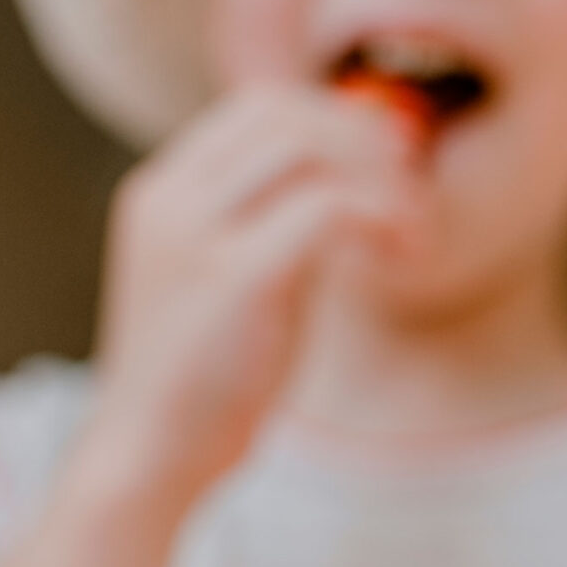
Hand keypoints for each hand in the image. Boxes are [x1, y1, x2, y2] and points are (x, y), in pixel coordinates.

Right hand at [90, 83, 415, 503]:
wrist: (150, 456)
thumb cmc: (201, 385)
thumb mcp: (235, 289)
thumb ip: (275, 237)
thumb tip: (344, 205)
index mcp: (162, 194)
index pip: (258, 110)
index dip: (336, 123)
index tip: (387, 163)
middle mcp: (169, 197)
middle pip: (285, 113)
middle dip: (364, 141)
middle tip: (413, 191)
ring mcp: (195, 232)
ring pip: (309, 149)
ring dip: (380, 180)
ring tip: (415, 232)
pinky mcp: (235, 276)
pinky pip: (328, 208)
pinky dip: (382, 219)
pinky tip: (406, 258)